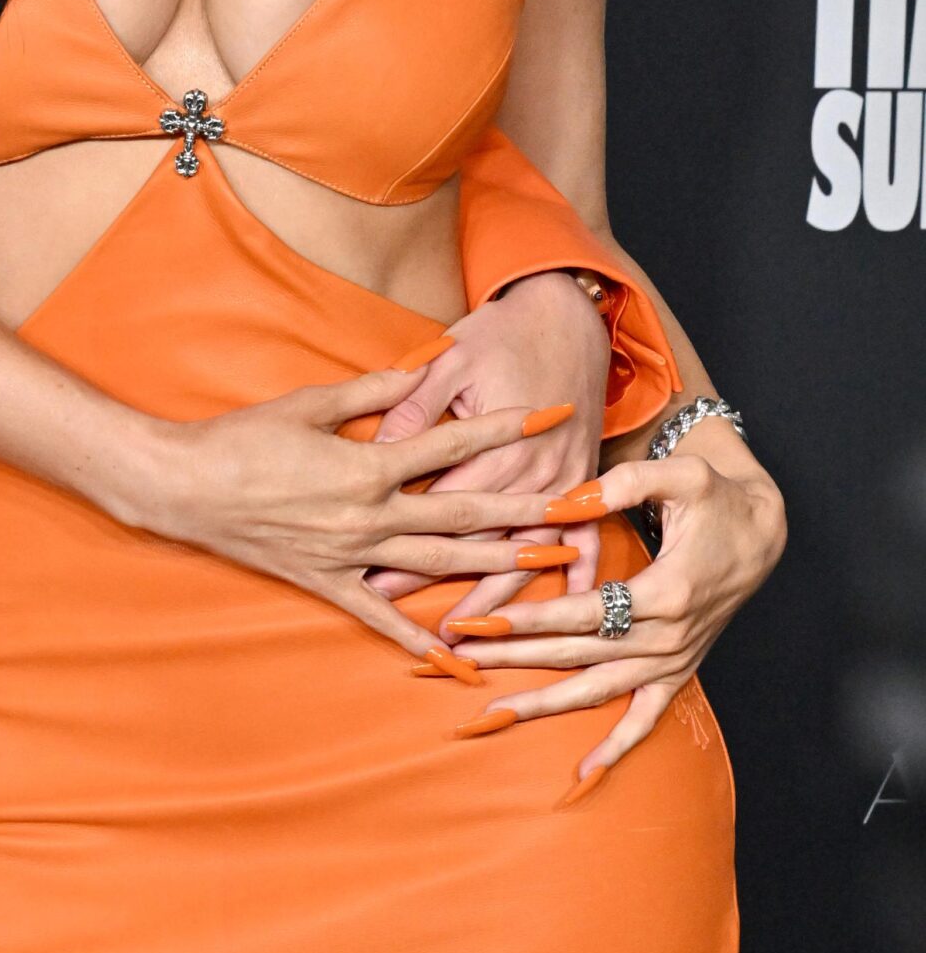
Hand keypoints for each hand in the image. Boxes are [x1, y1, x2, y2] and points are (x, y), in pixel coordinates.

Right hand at [118, 364, 580, 669]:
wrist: (184, 487)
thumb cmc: (242, 437)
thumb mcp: (309, 403)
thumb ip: (373, 389)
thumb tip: (425, 366)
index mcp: (367, 465)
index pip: (452, 444)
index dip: (506, 426)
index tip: (552, 414)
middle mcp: (368, 516)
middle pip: (463, 514)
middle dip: (526, 511)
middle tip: (579, 510)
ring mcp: (350, 555)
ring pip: (437, 566)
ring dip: (496, 567)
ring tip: (546, 567)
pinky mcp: (327, 582)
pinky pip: (380, 616)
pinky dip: (418, 639)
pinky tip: (458, 659)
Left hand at [362, 271, 611, 607]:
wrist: (569, 315)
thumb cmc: (502, 332)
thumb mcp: (450, 360)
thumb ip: (410, 405)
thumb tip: (376, 447)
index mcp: (493, 446)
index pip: (441, 511)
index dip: (405, 546)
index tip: (371, 583)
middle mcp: (532, 474)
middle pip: (478, 543)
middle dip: (441, 586)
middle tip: (406, 627)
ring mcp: (562, 483)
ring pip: (526, 555)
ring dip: (499, 598)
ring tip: (471, 638)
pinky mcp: (581, 483)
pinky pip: (581, 543)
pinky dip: (571, 580)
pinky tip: (560, 620)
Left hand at [431, 443, 787, 784]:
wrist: (761, 533)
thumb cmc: (717, 499)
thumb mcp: (682, 475)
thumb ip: (627, 483)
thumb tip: (574, 499)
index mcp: (665, 593)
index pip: (581, 611)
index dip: (528, 617)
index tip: (479, 622)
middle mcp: (668, 637)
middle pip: (576, 653)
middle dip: (512, 656)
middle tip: (455, 659)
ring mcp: (672, 661)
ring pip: (597, 690)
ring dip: (543, 704)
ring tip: (490, 713)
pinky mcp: (677, 673)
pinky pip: (646, 719)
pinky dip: (617, 747)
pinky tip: (583, 772)